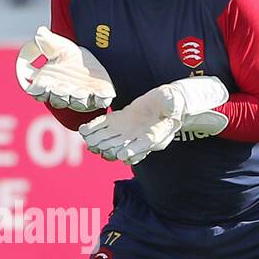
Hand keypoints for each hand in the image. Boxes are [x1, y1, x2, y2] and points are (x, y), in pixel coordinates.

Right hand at [15, 26, 114, 112]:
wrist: (94, 60)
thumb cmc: (72, 57)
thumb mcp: (61, 47)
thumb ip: (48, 41)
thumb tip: (40, 31)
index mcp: (49, 84)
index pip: (39, 91)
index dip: (39, 89)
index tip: (42, 82)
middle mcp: (64, 94)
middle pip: (58, 100)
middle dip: (60, 94)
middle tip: (62, 88)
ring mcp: (82, 97)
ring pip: (77, 103)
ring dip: (79, 98)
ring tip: (82, 92)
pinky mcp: (98, 96)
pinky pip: (100, 101)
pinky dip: (102, 99)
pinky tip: (104, 94)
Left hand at [80, 76, 229, 164]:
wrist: (164, 103)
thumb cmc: (173, 104)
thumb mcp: (175, 104)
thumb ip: (172, 106)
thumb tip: (172, 106)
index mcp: (154, 137)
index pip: (142, 147)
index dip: (133, 152)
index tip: (123, 154)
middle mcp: (136, 139)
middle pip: (121, 148)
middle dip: (109, 149)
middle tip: (98, 148)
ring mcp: (125, 131)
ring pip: (108, 140)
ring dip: (97, 143)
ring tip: (89, 141)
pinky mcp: (117, 121)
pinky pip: (102, 126)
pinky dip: (93, 129)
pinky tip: (83, 129)